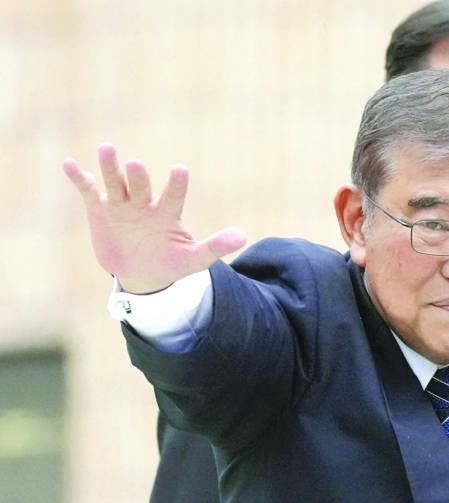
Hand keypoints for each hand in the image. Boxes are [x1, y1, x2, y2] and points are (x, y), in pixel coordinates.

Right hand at [62, 143, 245, 293]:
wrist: (141, 273)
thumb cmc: (169, 262)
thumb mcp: (193, 259)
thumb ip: (215, 247)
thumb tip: (244, 236)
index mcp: (167, 213)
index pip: (173, 196)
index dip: (176, 185)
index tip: (180, 170)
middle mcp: (144, 203)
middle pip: (140, 186)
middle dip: (137, 176)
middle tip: (136, 164)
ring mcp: (121, 204)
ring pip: (115, 182)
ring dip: (110, 167)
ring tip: (107, 149)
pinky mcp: (99, 208)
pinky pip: (89, 190)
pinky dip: (79, 178)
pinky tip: (69, 164)